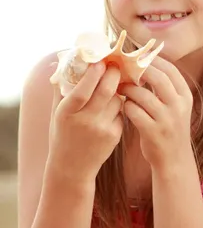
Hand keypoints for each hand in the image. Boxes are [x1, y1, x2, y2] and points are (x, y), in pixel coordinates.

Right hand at [48, 62, 123, 180]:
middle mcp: (85, 121)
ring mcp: (102, 129)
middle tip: (115, 66)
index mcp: (67, 113)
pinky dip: (118, 107)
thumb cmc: (63, 134)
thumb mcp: (57, 112)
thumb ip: (62, 88)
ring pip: (118, 99)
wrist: (72, 167)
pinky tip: (109, 110)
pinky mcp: (114, 136)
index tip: (100, 62)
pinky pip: (121, 112)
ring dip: (117, 90)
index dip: (93, 74)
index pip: (82, 90)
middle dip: (113, 74)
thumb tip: (68, 60)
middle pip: (106, 91)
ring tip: (110, 89)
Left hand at [119, 57, 192, 169]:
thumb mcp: (175, 107)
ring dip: (128, 89)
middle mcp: (178, 106)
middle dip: (138, 71)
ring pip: (142, 95)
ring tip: (120, 88)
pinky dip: (126, 106)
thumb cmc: (169, 128)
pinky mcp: (153, 132)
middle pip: (158, 78)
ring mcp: (167, 120)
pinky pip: (134, 112)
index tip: (138, 56)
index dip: (153, 60)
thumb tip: (145, 62)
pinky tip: (123, 106)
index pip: (170, 69)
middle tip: (125, 68)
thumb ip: (165, 88)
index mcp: (185, 96)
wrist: (174, 160)